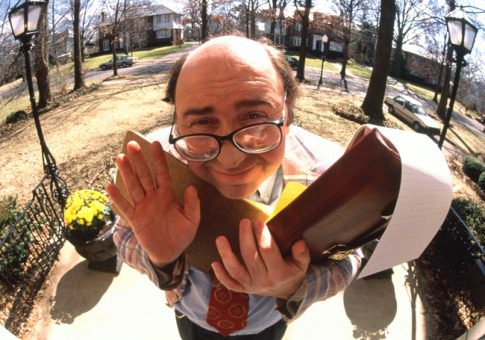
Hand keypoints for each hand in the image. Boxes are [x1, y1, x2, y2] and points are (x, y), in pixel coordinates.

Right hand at [106, 141, 199, 267]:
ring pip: (133, 186)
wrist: (170, 253)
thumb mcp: (191, 220)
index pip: (162, 173)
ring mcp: (143, 207)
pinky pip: (125, 207)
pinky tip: (110, 186)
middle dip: (139, 160)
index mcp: (167, 195)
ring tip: (120, 158)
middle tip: (132, 144)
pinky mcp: (135, 219)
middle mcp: (153, 197)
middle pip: (145, 175)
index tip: (156, 144)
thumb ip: (192, 204)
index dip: (159, 159)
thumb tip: (191, 188)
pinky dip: (117, 197)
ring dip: (127, 173)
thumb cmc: (182, 235)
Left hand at [211, 219, 309, 299]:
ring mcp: (252, 286)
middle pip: (250, 257)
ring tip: (220, 238)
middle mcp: (264, 280)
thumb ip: (302, 253)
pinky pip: (230, 284)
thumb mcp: (303, 264)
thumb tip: (299, 243)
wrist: (288, 293)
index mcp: (279, 272)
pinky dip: (221, 275)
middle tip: (244, 222)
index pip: (268, 251)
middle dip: (245, 237)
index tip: (258, 222)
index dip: (262, 236)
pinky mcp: (244, 289)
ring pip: (236, 270)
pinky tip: (214, 262)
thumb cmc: (293, 271)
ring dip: (226, 254)